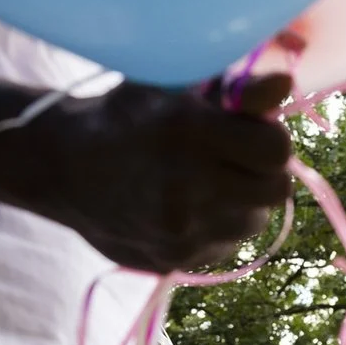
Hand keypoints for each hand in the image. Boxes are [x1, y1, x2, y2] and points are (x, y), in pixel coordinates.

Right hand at [0, 73, 294, 272]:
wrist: (59, 166)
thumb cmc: (125, 115)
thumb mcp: (172, 86)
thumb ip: (235, 90)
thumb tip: (286, 84)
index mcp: (189, 133)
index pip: (277, 149)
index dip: (270, 139)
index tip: (252, 132)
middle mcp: (187, 187)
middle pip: (275, 191)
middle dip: (263, 172)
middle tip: (238, 159)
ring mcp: (180, 230)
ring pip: (253, 222)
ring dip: (243, 201)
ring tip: (210, 182)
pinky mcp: (173, 260)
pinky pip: (225, 247)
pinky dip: (217, 227)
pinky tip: (189, 207)